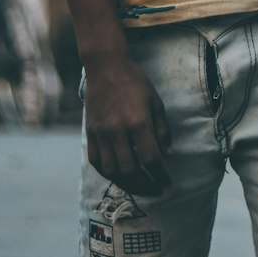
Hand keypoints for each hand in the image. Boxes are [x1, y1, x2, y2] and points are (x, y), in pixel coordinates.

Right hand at [82, 50, 171, 194]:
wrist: (106, 67)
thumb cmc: (135, 82)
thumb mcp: (156, 102)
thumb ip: (162, 130)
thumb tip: (167, 156)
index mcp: (138, 122)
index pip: (151, 158)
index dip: (160, 175)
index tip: (167, 182)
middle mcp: (118, 131)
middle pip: (131, 170)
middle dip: (145, 185)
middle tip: (155, 190)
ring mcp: (101, 133)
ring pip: (112, 170)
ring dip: (126, 183)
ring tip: (138, 186)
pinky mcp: (90, 133)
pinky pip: (96, 161)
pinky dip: (107, 172)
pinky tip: (117, 174)